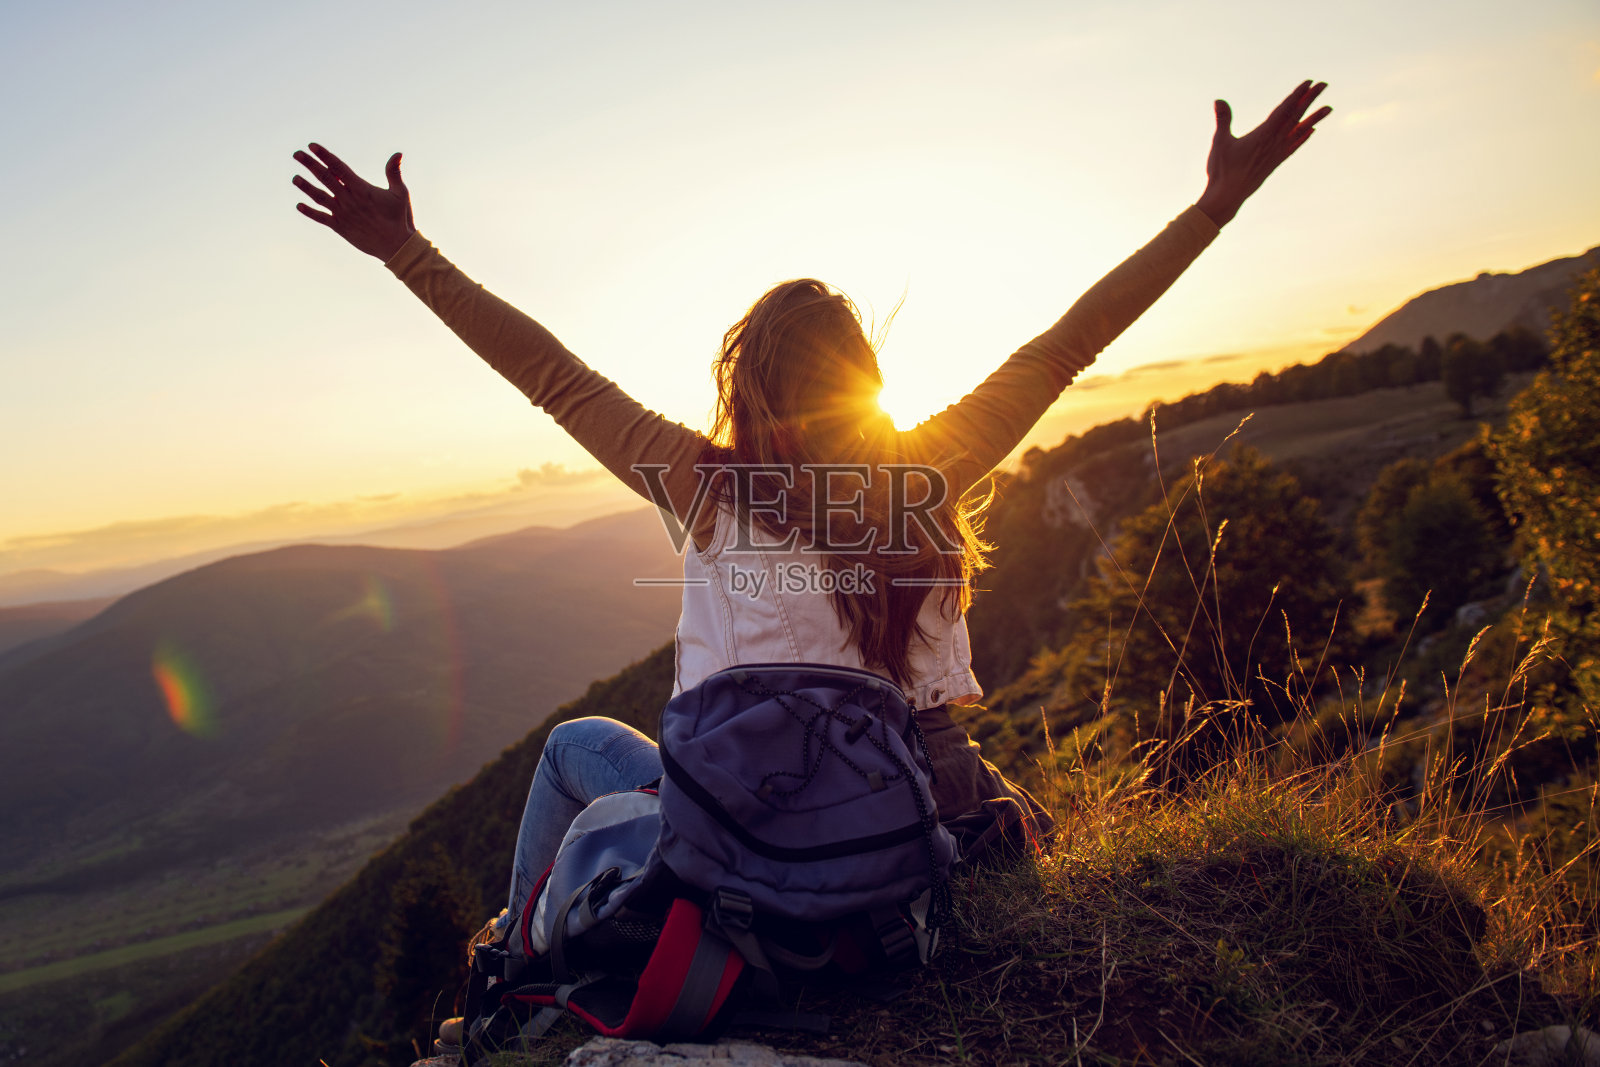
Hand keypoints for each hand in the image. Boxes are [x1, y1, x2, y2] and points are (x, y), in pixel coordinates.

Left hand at [292, 144, 414, 260]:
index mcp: (362, 189)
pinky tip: (299, 206)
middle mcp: (349, 200)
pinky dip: (310, 212)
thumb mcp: (400, 193)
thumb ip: (394, 172)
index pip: (339, 168)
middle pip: (325, 178)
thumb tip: (398, 154)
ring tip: (295, 178)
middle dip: (310, 165)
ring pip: (319, 197)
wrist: (396, 246)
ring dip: (306, 187)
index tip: (312, 146)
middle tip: (297, 154)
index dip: (324, 156)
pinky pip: (322, 218)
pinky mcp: (340, 227)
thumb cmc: (400, 218)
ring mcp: (343, 214)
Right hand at [1196, 80, 1329, 226]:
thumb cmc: (1222, 170)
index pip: (1284, 110)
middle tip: (1323, 85)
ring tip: (1329, 107)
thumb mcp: (1221, 142)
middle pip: (1296, 116)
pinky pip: (1294, 146)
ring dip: (1314, 118)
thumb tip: (1219, 100)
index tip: (1309, 83)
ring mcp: (1277, 153)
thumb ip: (1223, 119)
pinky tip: (1311, 131)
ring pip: (1300, 131)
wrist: (1228, 196)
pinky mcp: (1276, 162)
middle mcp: (1275, 143)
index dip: (1297, 95)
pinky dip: (1304, 137)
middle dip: (1310, 99)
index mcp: (1263, 135)